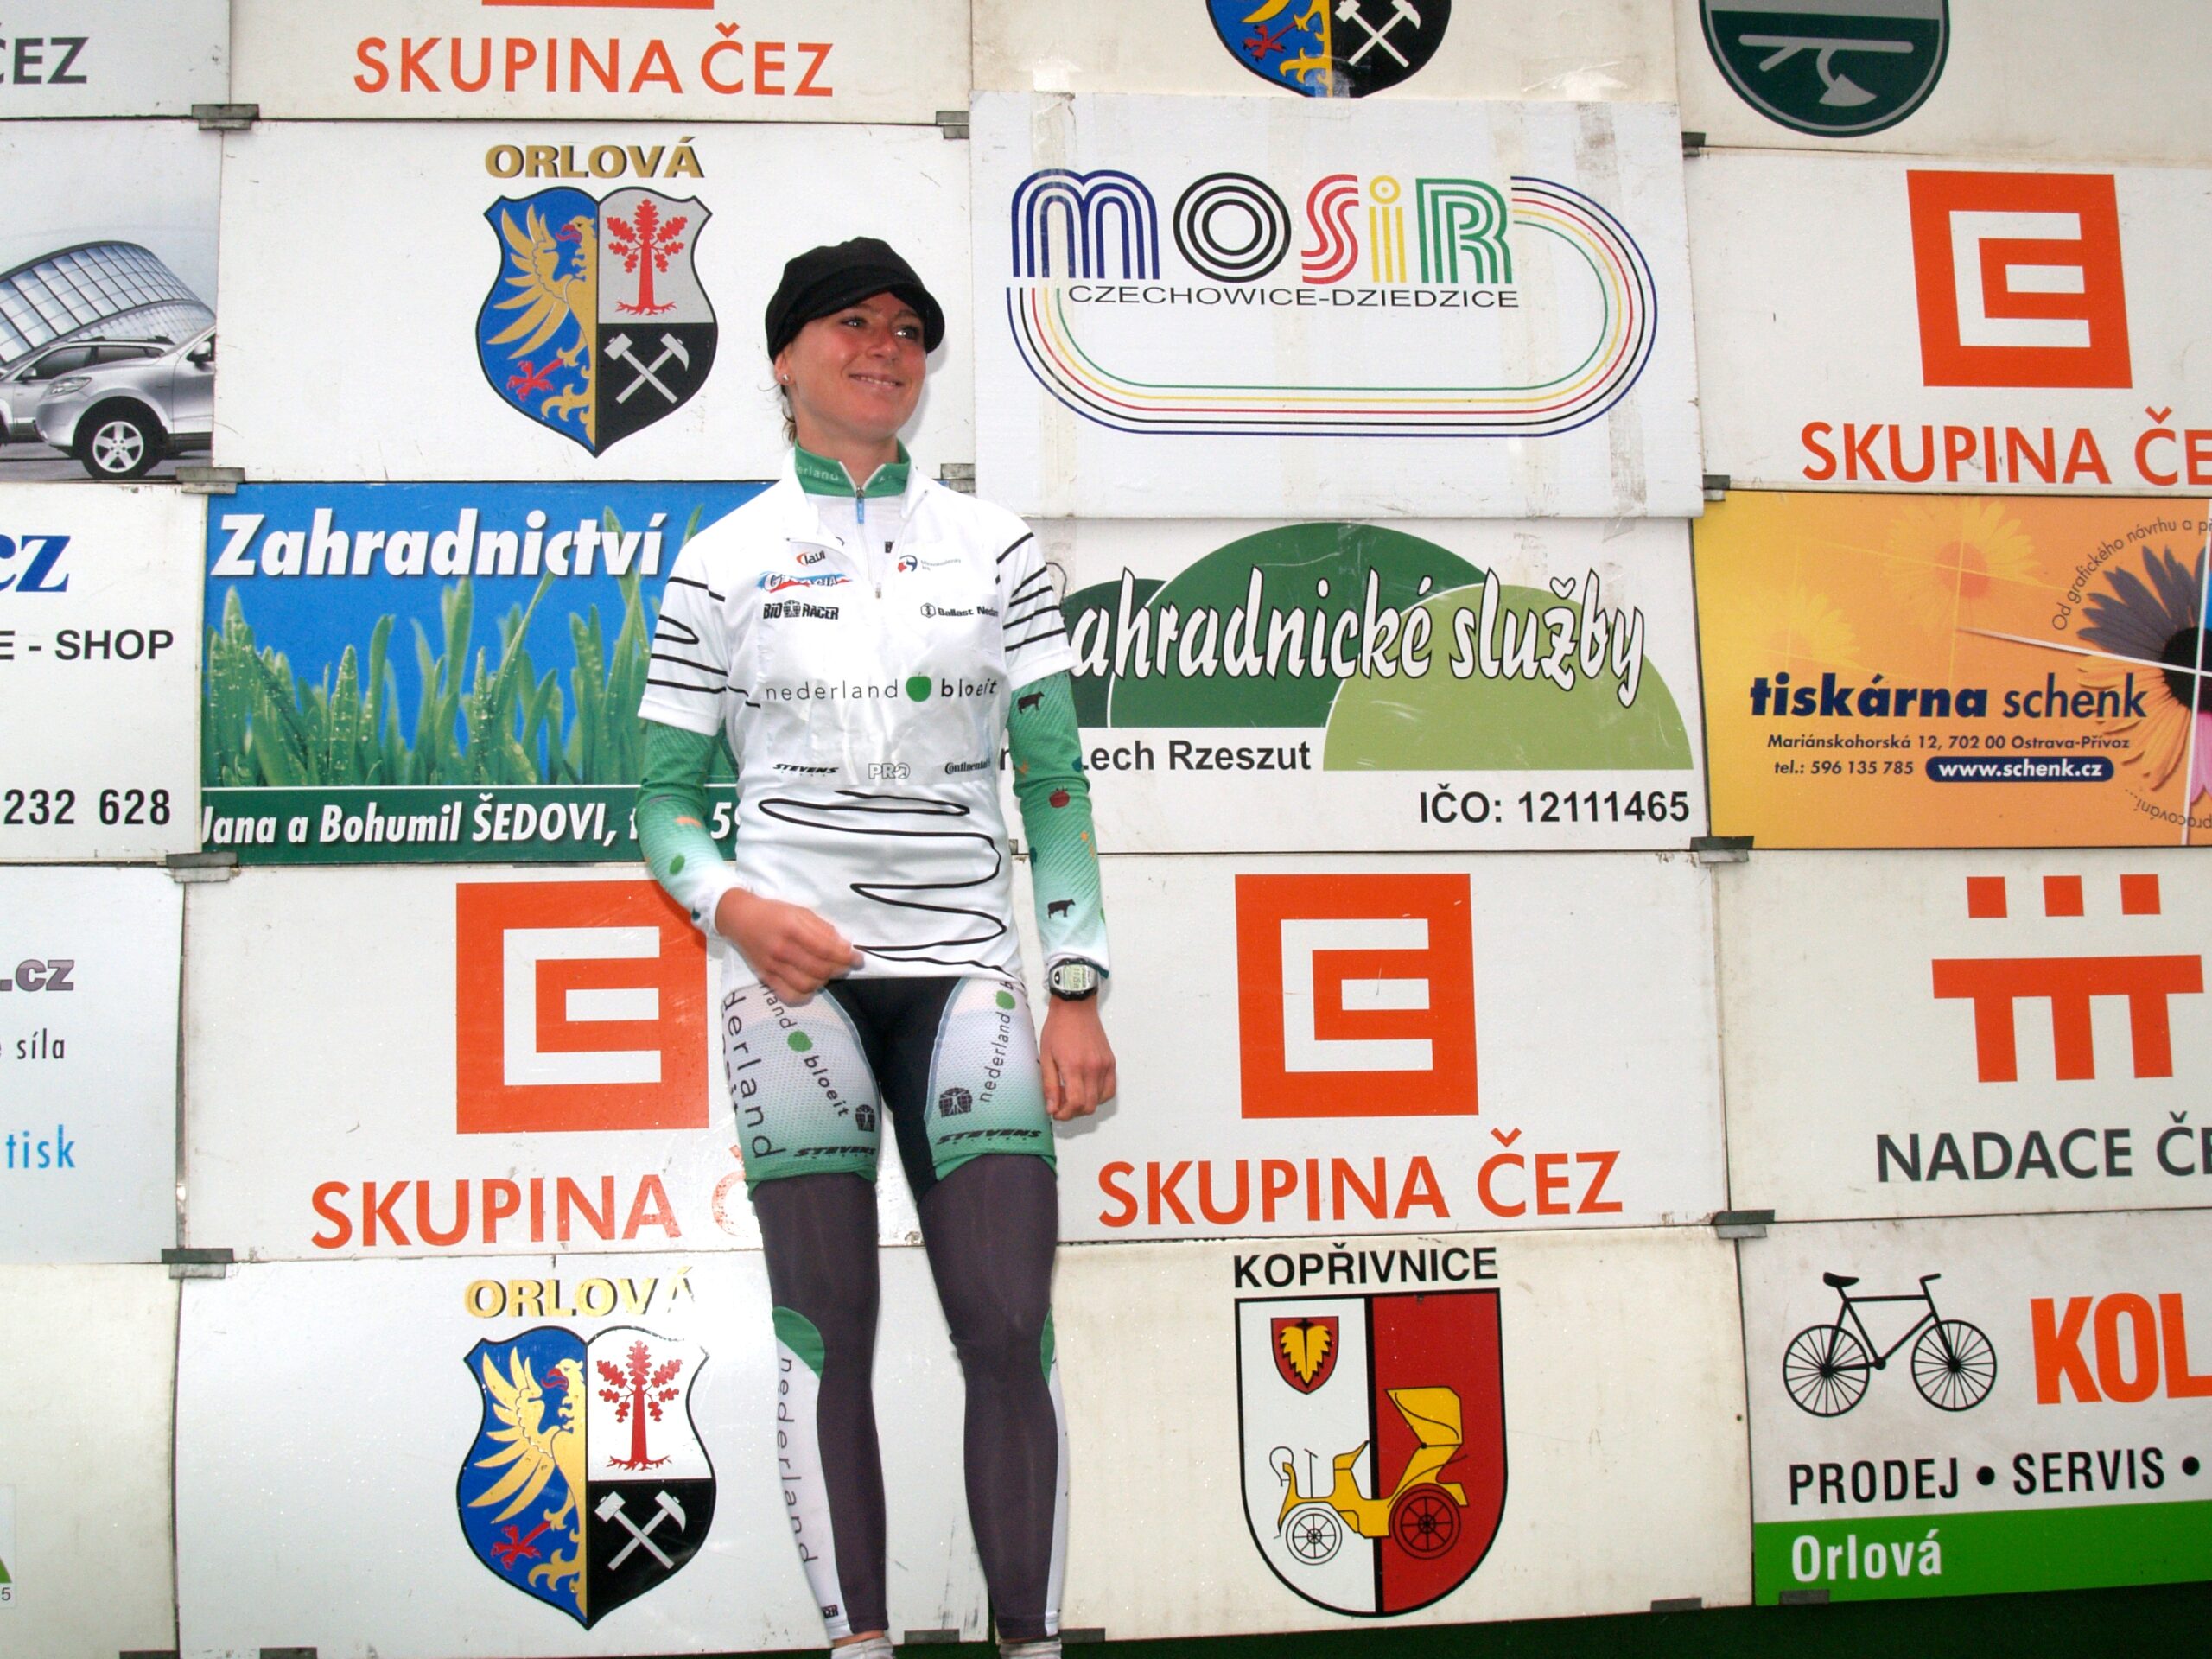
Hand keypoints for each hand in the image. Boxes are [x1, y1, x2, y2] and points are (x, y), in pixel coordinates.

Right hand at [715, 888, 862, 1001]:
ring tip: (828, 972)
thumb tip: (844, 945)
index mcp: (792, 928)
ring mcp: (773, 965)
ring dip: (824, 981)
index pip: (826, 949)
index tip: (859, 958)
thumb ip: (822, 928)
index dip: (846, 956)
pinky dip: (805, 995)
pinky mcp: (765, 977)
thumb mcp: (800, 911)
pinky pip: (789, 995)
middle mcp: (782, 949)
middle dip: (839, 969)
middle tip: (847, 965)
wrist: (739, 918)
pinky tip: (811, 985)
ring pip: (807, 984)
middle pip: (819, 969)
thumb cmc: (773, 912)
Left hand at [1038, 994, 1115, 1120]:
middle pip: (1089, 1106)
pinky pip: (1110, 1089)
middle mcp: (1093, 1068)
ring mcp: (1105, 1066)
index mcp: (1074, 1066)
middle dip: (1074, 1112)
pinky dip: (1099, 1095)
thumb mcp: (1046, 1057)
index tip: (1056, 1113)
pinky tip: (1087, 1089)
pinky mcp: (1111, 1062)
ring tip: (1073, 1095)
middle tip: (1062, 1105)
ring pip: (1101, 1100)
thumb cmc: (1058, 1029)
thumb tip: (1052, 1108)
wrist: (1075, 1008)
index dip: (1065, 1114)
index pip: (1075, 1103)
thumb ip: (1050, 1085)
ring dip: (1087, 1104)